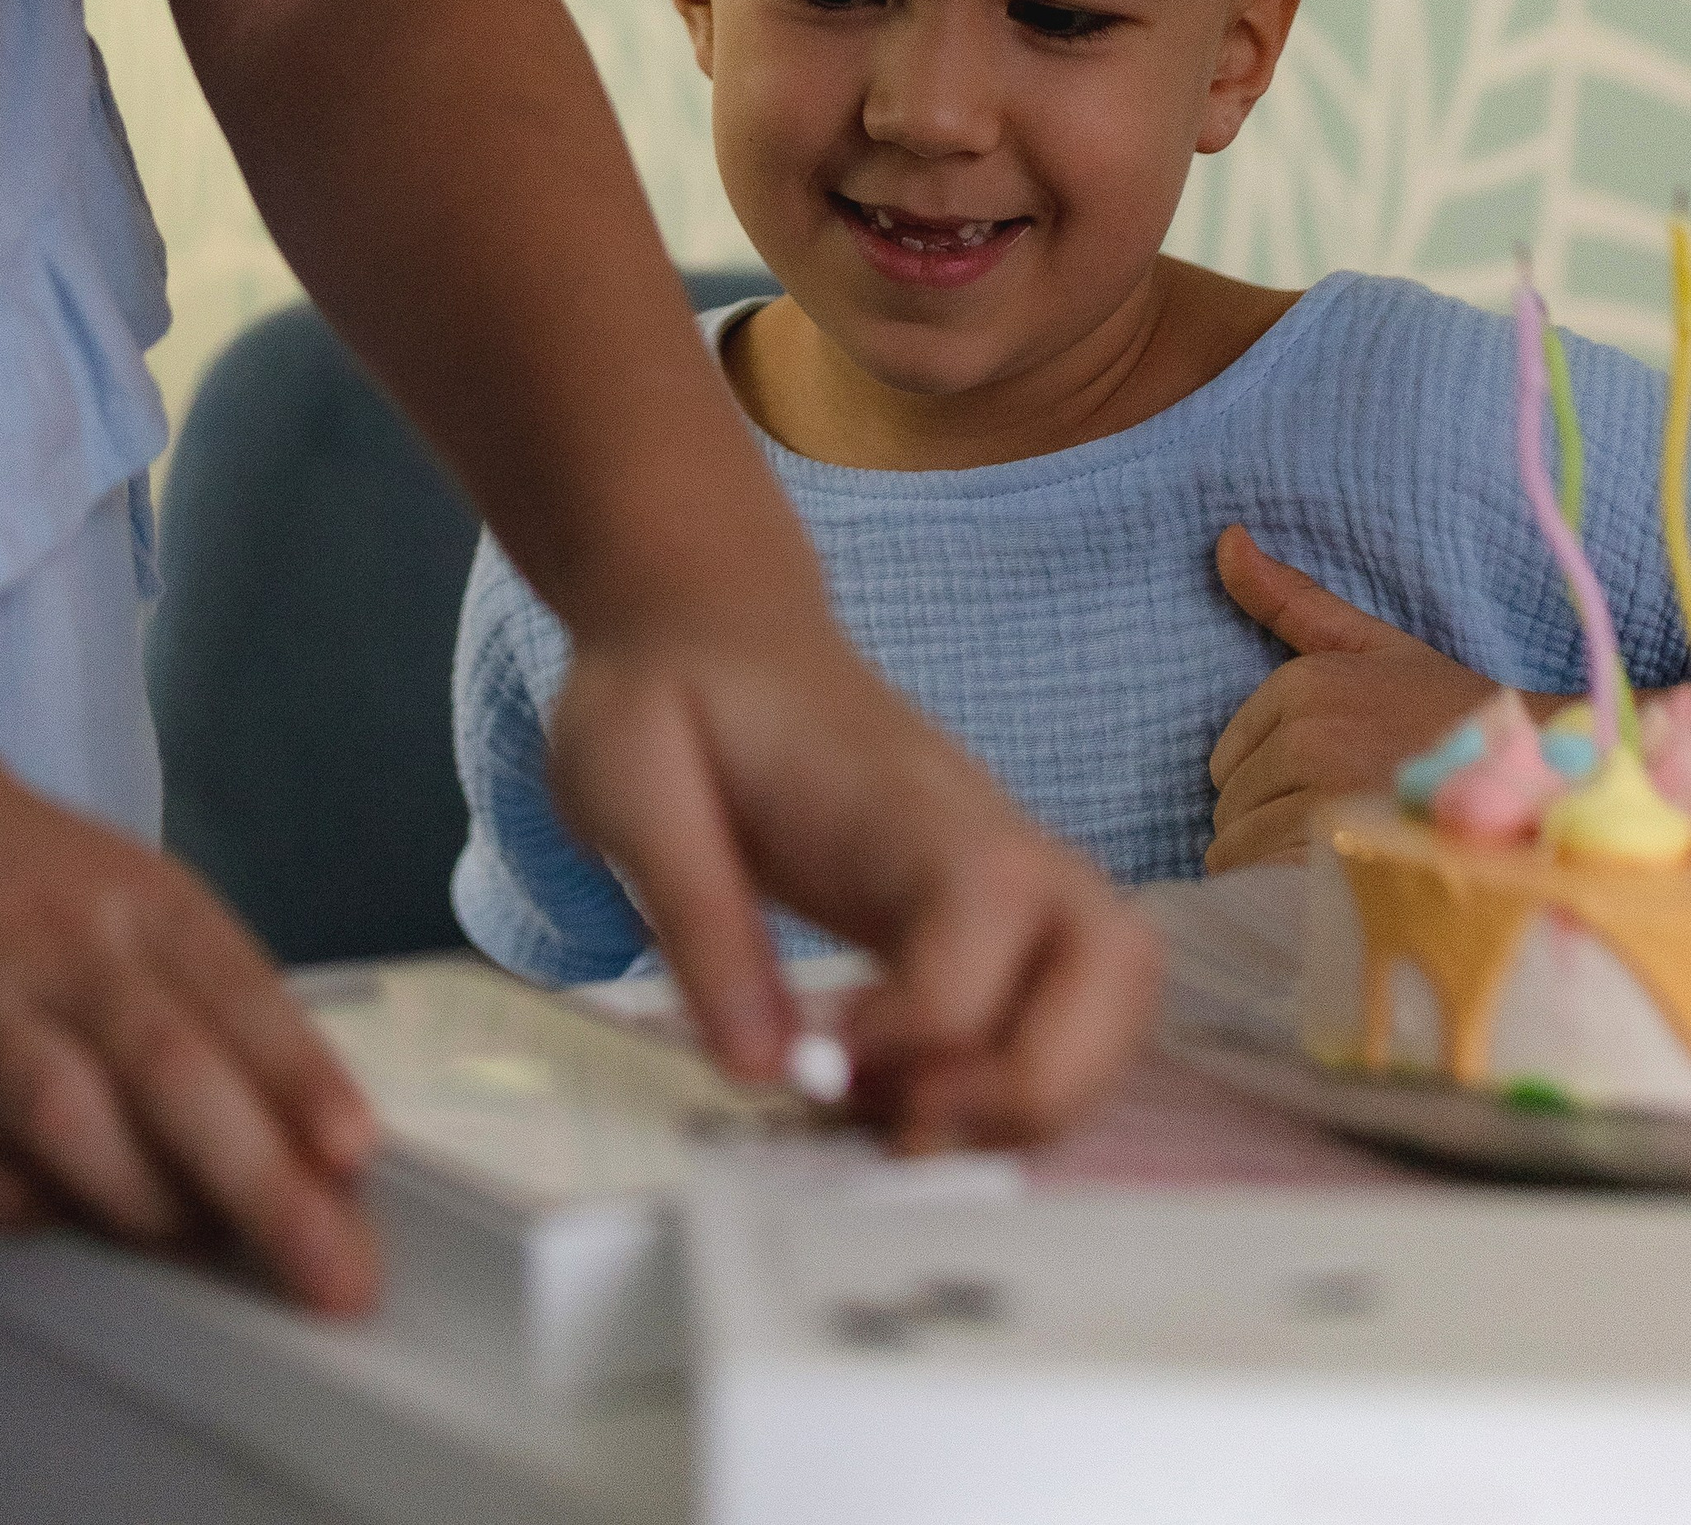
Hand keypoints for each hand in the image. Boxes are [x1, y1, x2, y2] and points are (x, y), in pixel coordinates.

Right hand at [0, 654, 382, 1311]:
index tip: (357, 1155)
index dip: (299, 1077)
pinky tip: (64, 1214)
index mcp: (133, 895)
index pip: (236, 990)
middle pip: (166, 1066)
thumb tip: (302, 1156)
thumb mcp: (118, 902)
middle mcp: (53, 945)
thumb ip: (201, 1011)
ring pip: (66, 1118)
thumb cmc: (6, 882)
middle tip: (330, 1270)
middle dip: (258, 1179)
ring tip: (195, 1245)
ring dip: (146, 1203)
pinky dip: (35, 1212)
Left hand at [548, 614, 1158, 1150]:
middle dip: (1034, 1086)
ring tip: (907, 1122)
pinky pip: (1072, 1005)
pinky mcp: (992, 910)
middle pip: (1117, 961)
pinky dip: (1022, 1081)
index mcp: (897, 797)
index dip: (925, 1026)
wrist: (708, 624)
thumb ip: (696, 915)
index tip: (820, 1067)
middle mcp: (985, 832)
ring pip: (1121, 992)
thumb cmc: (668, 694)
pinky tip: (908, 1095)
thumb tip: (764, 1070)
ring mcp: (1005, 868)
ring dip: (1043, 1097)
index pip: (985, 913)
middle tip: (896, 1123)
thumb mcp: (627, 781)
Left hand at [1206, 524, 1494, 870]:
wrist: (1544, 788)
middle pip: (1231, 805)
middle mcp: (1306, 736)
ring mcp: (1322, 799)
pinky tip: (1335, 885)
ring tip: (1344, 856)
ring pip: (1241, 847)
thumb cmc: (1456, 720)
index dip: (1268, 782)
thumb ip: (1295, 601)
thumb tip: (1227, 538)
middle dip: (1268, 822)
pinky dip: (1285, 892)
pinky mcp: (1339, 858)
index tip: (1322, 787)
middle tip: (1340, 824)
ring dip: (1276, 862)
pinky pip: (1262, 881)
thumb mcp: (1378, 647)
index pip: (1228, 758)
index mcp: (1305, 684)